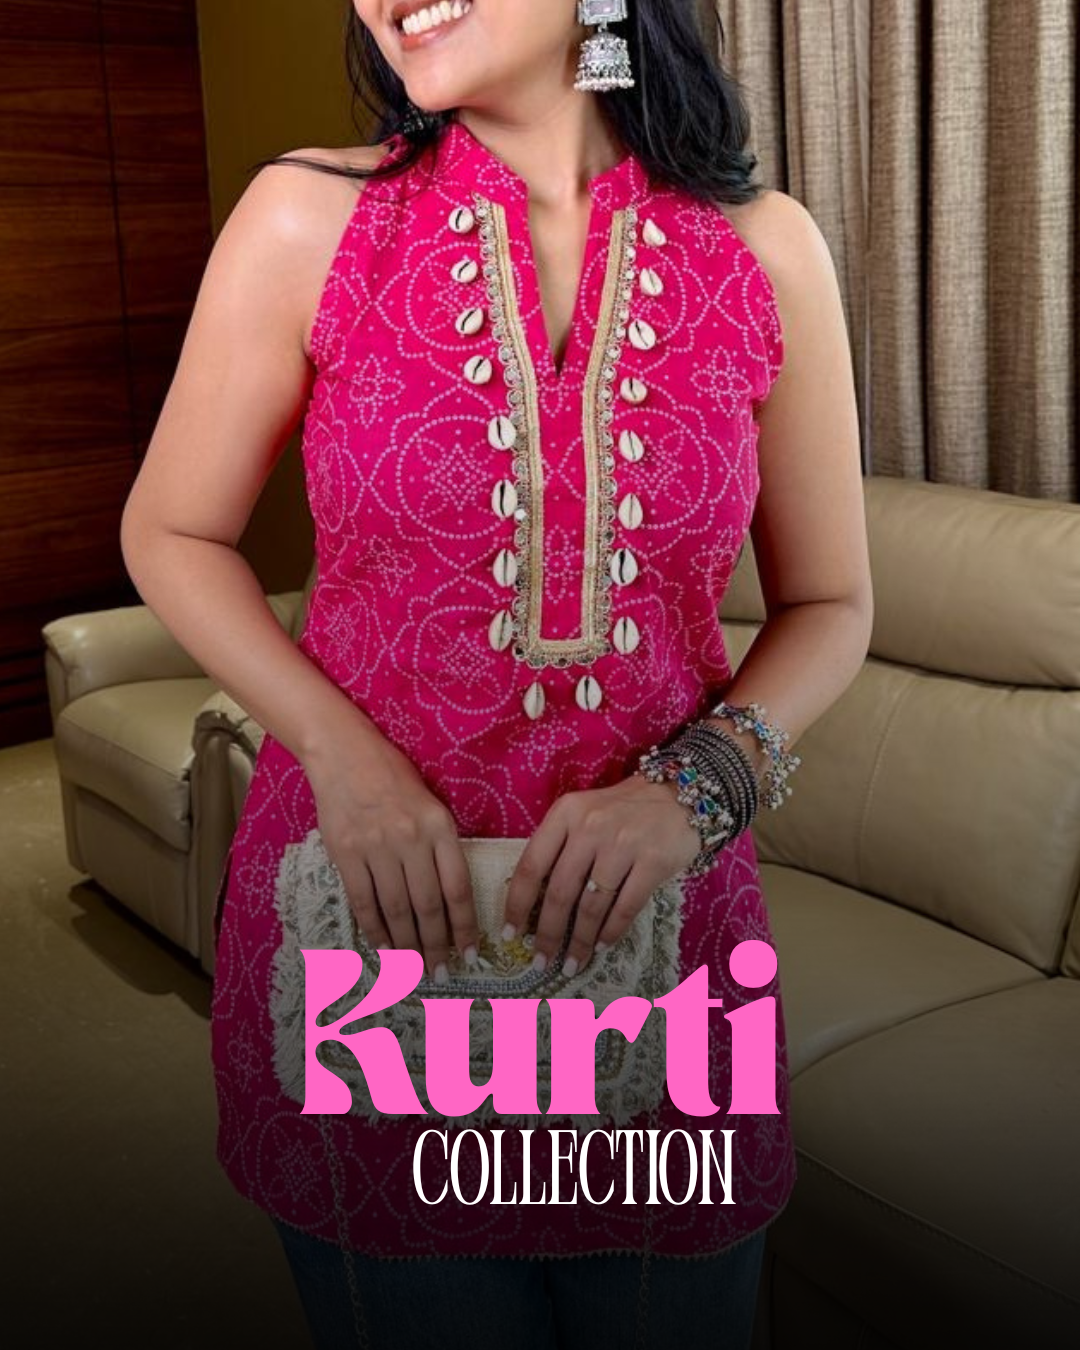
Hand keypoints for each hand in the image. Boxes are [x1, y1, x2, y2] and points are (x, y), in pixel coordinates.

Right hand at [302, 721, 477, 980]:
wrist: (344, 753)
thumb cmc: (393, 777)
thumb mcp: (431, 803)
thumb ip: (441, 845)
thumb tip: (451, 898)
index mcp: (439, 826)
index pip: (457, 887)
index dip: (464, 926)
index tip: (469, 953)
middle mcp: (411, 838)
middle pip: (428, 906)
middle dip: (436, 945)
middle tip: (439, 971)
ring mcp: (376, 847)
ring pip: (396, 909)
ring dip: (406, 945)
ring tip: (413, 968)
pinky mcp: (346, 853)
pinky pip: (363, 901)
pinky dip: (374, 928)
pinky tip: (383, 946)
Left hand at [501, 774, 699, 975]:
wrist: (680, 795)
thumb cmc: (623, 811)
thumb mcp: (583, 814)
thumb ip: (560, 846)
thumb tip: (533, 902)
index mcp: (566, 813)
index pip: (531, 865)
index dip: (517, 904)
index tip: (510, 934)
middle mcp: (591, 826)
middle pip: (559, 892)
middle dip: (548, 933)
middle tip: (541, 960)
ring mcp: (624, 843)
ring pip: (592, 905)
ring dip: (580, 940)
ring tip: (573, 962)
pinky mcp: (654, 861)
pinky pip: (626, 907)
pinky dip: (611, 931)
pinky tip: (601, 945)